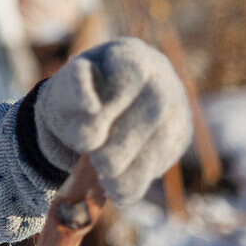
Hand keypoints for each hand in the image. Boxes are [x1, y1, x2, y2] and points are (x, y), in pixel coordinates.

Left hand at [34, 38, 191, 204]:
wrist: (92, 110)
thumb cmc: (77, 95)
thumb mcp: (65, 89)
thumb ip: (74, 91)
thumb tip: (92, 108)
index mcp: (129, 54)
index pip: (132, 71)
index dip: (114, 101)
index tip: (89, 129)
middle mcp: (160, 76)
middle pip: (154, 106)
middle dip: (124, 141)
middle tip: (98, 162)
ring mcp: (176, 106)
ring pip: (164, 137)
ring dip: (133, 166)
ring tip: (105, 179)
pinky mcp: (180, 136)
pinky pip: (165, 159)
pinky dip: (140, 179)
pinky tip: (119, 191)